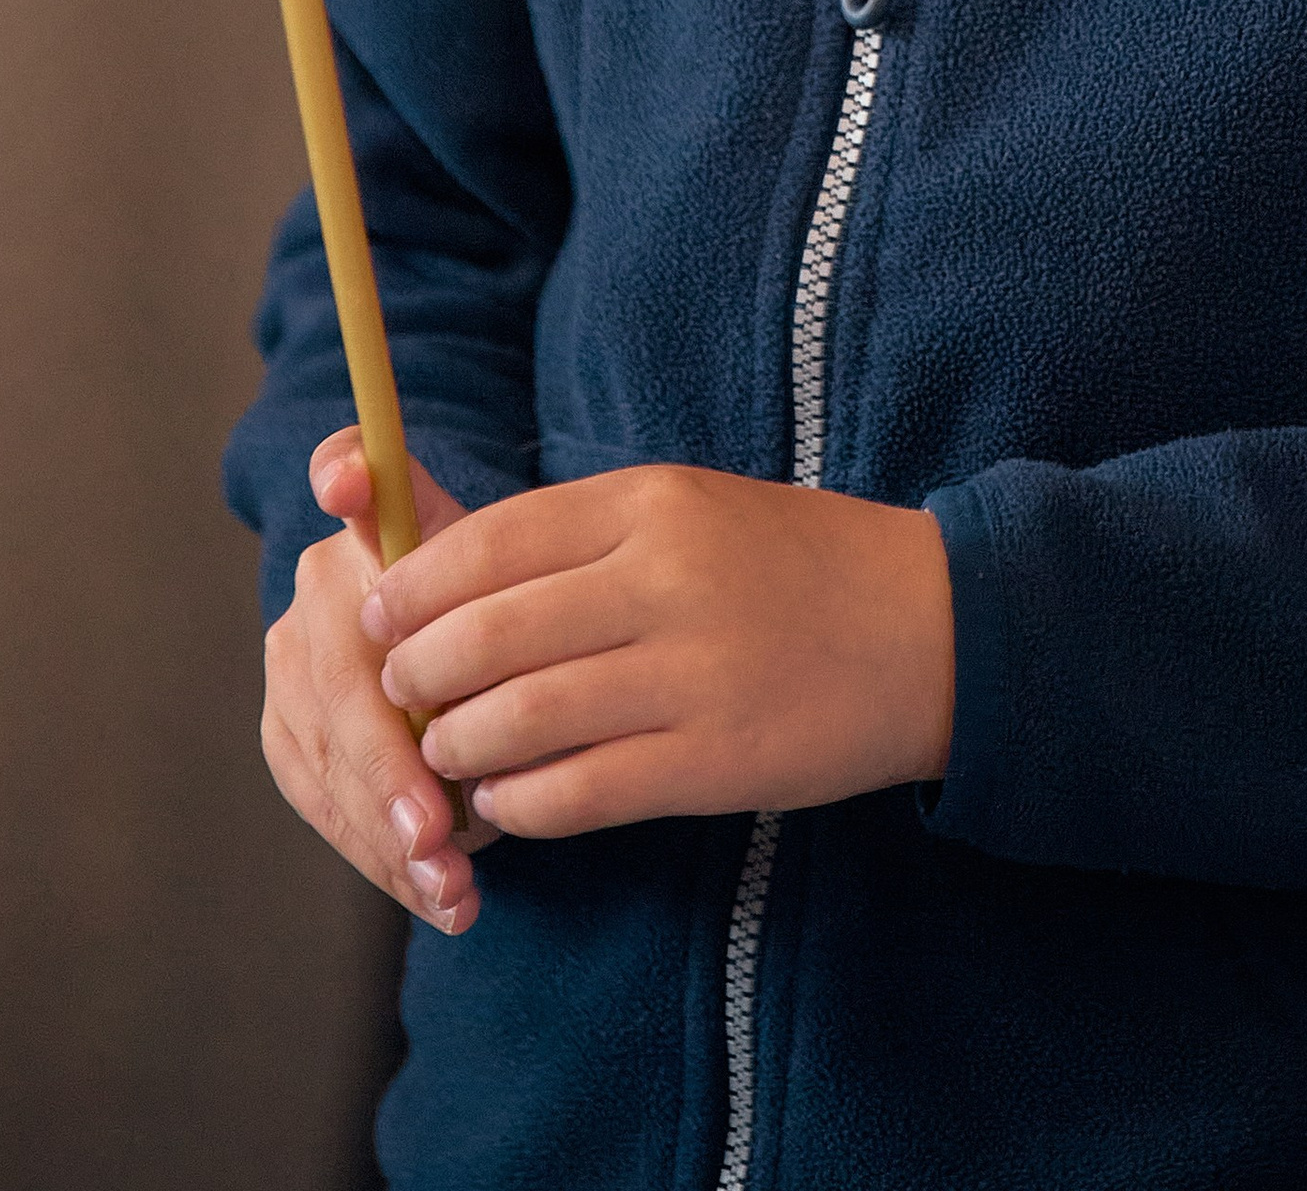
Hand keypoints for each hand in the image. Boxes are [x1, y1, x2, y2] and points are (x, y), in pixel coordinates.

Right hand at [263, 432, 498, 933]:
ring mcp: (290, 664)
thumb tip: (394, 497)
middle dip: (388, 771)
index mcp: (374, 525)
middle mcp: (319, 587)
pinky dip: (380, 856)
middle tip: (438, 840)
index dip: (346, 470)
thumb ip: (489, 554)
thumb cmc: (508, 627)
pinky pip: (325, 801)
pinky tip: (434, 894)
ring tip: (451, 891)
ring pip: (327, 758)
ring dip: (386, 837)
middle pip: (339, 679)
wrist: (479, 665)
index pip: (348, 470)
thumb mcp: (519, 594)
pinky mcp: (286, 734)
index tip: (351, 481)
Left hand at [363, 464, 955, 838]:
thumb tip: (441, 576)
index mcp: (653, 501)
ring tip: (446, 760)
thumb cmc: (790, 565)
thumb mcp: (688, 511)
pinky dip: (521, 806)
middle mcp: (666, 579)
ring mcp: (693, 673)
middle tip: (396, 697)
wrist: (931, 626)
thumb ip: (578, 539)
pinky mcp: (716, 760)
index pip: (491, 540)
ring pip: (518, 719)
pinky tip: (507, 805)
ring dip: (458, 751)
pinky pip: (579, 791)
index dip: (413, 586)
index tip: (375, 616)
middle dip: (416, 676)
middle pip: (487, 634)